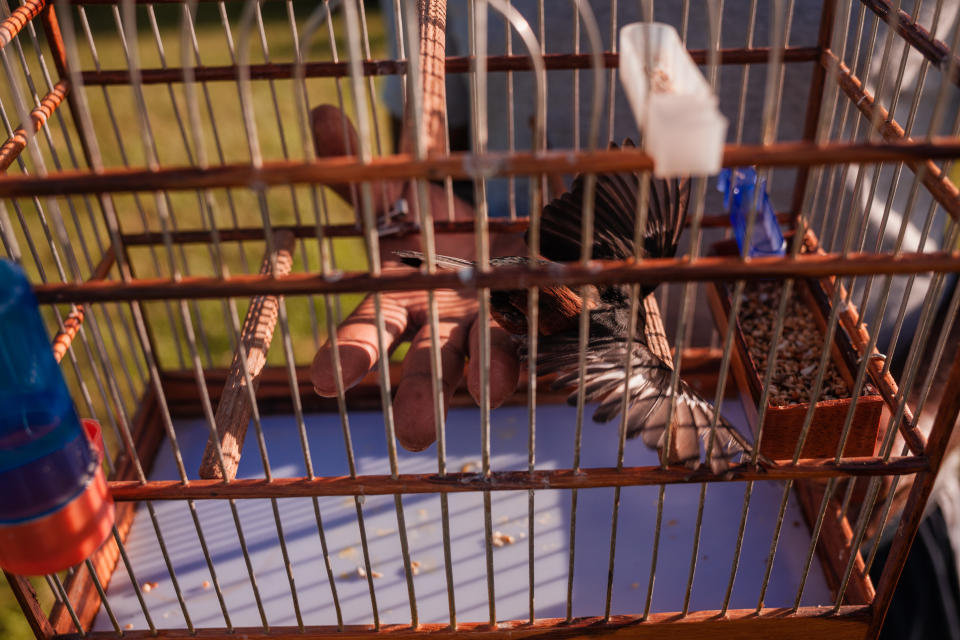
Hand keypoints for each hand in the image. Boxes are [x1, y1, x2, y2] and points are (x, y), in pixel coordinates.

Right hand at [308, 105, 522, 450]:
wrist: (511, 239)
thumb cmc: (442, 233)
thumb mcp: (401, 196)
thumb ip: (361, 172)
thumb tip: (321, 113)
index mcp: (401, 299)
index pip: (367, 331)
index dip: (348, 354)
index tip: (326, 381)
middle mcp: (442, 326)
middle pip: (426, 364)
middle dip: (418, 395)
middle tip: (412, 433)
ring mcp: (491, 332)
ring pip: (486, 360)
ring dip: (486, 375)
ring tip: (488, 390)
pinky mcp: (538, 328)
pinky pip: (537, 341)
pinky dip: (536, 349)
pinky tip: (539, 359)